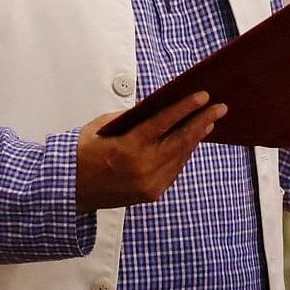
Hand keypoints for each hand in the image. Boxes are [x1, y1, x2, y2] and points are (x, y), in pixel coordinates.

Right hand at [75, 93, 223, 210]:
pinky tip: (189, 142)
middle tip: (219, 108)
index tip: (202, 96)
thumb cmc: (83, 155)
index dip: (185, 108)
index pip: (163, 123)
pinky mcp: (152, 193)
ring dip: (195, 138)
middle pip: (181, 141)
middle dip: (202, 122)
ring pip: (181, 156)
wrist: (70, 190)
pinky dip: (182, 154)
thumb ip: (130, 118)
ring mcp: (150, 183)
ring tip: (208, 123)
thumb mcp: (101, 128)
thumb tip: (155, 107)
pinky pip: (174, 170)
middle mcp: (143, 168)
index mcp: (128, 148)